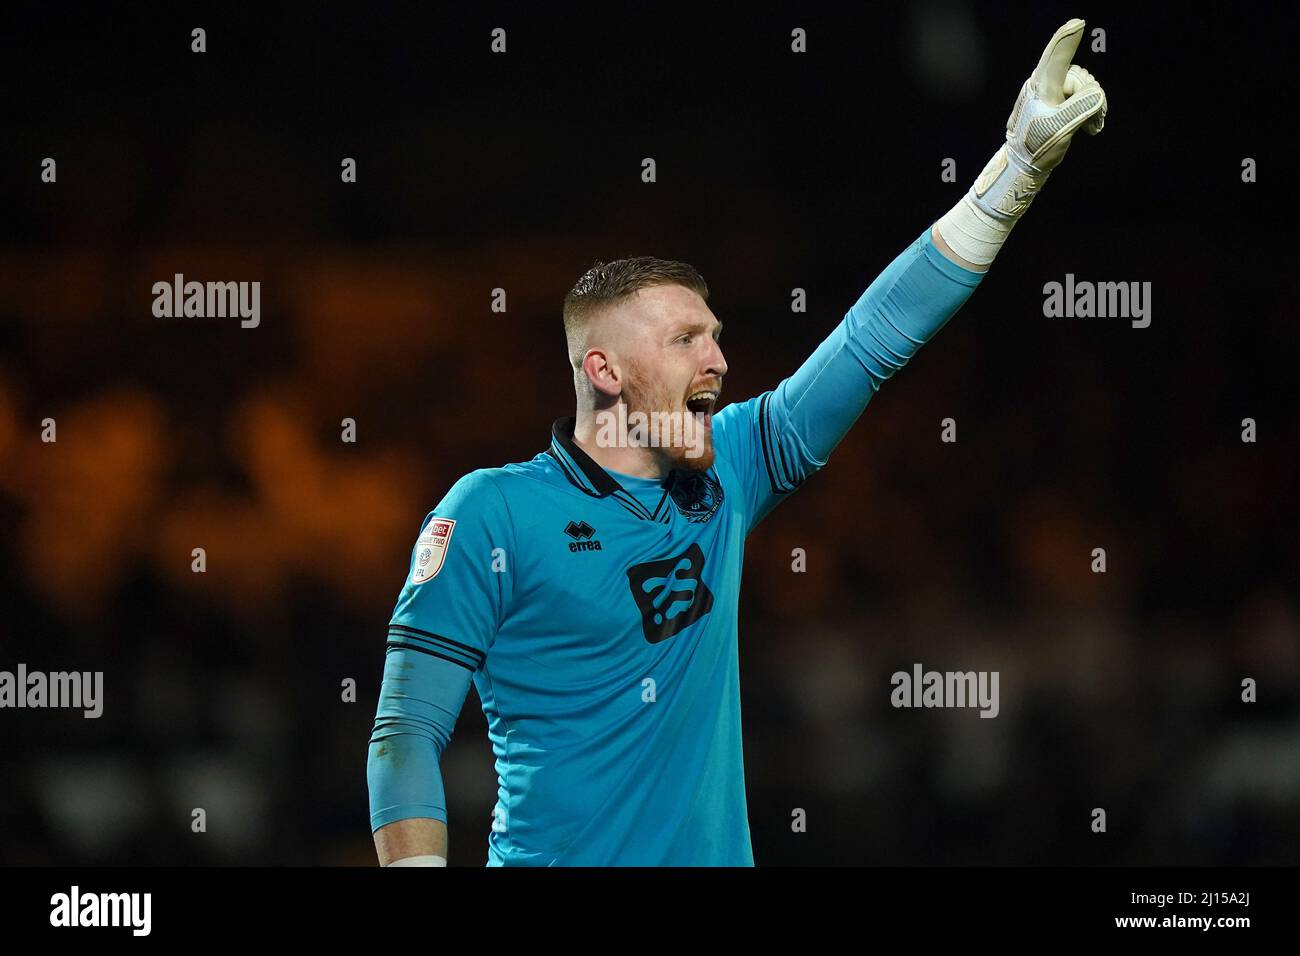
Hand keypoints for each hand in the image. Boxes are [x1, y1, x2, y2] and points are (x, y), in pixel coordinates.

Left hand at [1007, 18, 1107, 172]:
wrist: (1025, 164)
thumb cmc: (1037, 146)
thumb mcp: (1059, 127)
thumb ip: (1080, 106)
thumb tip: (1097, 93)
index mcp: (1041, 86)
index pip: (1056, 57)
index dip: (1067, 39)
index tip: (1077, 23)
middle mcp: (1045, 84)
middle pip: (1080, 76)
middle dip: (1092, 96)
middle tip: (1094, 121)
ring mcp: (1051, 92)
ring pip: (1084, 86)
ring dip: (1092, 105)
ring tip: (1090, 126)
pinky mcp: (1057, 101)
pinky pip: (1082, 96)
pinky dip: (1090, 109)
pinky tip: (1090, 126)